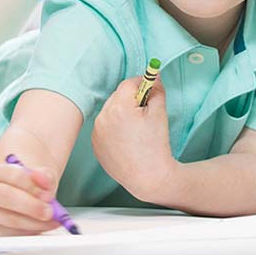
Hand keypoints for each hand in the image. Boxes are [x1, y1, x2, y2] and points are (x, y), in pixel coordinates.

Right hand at [0, 159, 63, 235]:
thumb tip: (45, 179)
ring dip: (36, 222)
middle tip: (50, 211)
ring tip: (53, 220)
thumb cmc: (31, 183)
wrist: (27, 192)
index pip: (12, 176)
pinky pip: (15, 233)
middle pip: (7, 197)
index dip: (31, 185)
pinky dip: (34, 231)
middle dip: (32, 206)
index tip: (48, 194)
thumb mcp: (41, 174)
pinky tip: (45, 226)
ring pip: (11, 219)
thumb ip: (45, 176)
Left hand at [89, 78, 175, 199]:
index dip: (142, 83)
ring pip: (110, 111)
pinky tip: (128, 140)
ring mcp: (97, 132)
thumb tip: (154, 77)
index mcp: (119, 107)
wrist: (147, 177)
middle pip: (118, 96)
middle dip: (132, 99)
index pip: (128, 84)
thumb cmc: (155, 146)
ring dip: (122, 113)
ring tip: (136, 130)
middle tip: (146, 111)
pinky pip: (104, 126)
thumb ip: (156, 90)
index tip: (151, 88)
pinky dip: (114, 127)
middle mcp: (103, 117)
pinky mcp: (95, 144)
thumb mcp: (160, 113)